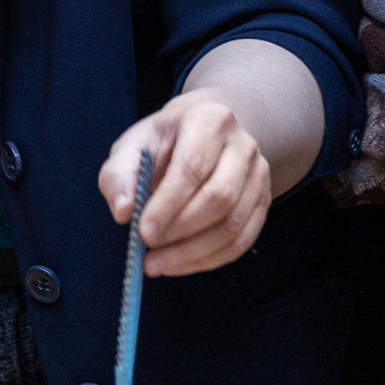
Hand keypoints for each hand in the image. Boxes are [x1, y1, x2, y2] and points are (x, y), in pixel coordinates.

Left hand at [99, 92, 272, 276]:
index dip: (168, 204)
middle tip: (148, 250)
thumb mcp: (134, 146)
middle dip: (180, 231)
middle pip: (220, 198)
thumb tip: (122, 211)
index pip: (193, 166)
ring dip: (192, 253)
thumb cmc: (165, 142)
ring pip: (233, 225)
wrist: (205, 132)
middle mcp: (243, 145)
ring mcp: (258, 175)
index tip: (143, 232)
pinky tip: (180, 263)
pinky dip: (208, 260)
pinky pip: (241, 241)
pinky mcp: (263, 201)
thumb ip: (120, 175)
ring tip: (157, 263)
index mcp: (209, 121)